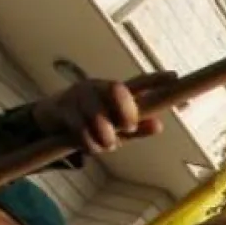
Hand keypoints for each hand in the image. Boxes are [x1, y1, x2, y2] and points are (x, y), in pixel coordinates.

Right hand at [32, 71, 174, 152]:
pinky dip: (89, 143)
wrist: (51, 120)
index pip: (138, 83)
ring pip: (98, 114)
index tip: (175, 77)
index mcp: (115, 90)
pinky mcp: (63, 109)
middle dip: (127, 111)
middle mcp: (98, 87)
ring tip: (108, 144)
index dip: (156, 80)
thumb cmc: (91, 123)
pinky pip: (80, 128)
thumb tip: (159, 125)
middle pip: (117, 90)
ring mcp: (79, 95)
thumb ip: (138, 128)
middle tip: (128, 127)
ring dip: (106, 136)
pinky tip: (91, 147)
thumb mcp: (116, 127)